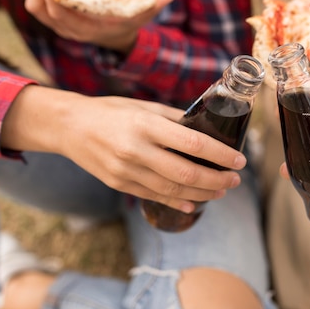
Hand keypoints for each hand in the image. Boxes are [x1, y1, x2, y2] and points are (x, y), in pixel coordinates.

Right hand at [1, 87, 243, 212]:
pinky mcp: (119, 184)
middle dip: (217, 180)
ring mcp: (126, 170)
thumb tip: (206, 128)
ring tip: (221, 190)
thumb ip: (175, 118)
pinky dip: (177, 202)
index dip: (221, 155)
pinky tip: (194, 203)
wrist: (70, 127)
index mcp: (146, 125)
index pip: (194, 144)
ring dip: (202, 194)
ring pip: (173, 190)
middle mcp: (136, 150)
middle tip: (235, 180)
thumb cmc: (111, 111)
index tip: (240, 160)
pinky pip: (154, 196)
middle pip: (187, 174)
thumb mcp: (144, 105)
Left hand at [24, 0, 174, 52]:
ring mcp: (58, 26)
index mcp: (85, 31)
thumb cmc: (128, 23)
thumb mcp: (142, 15)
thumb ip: (153, 5)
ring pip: (34, 6)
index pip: (58, 14)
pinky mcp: (54, 18)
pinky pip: (37, 3)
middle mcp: (68, 31)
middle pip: (40, 8)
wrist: (118, 38)